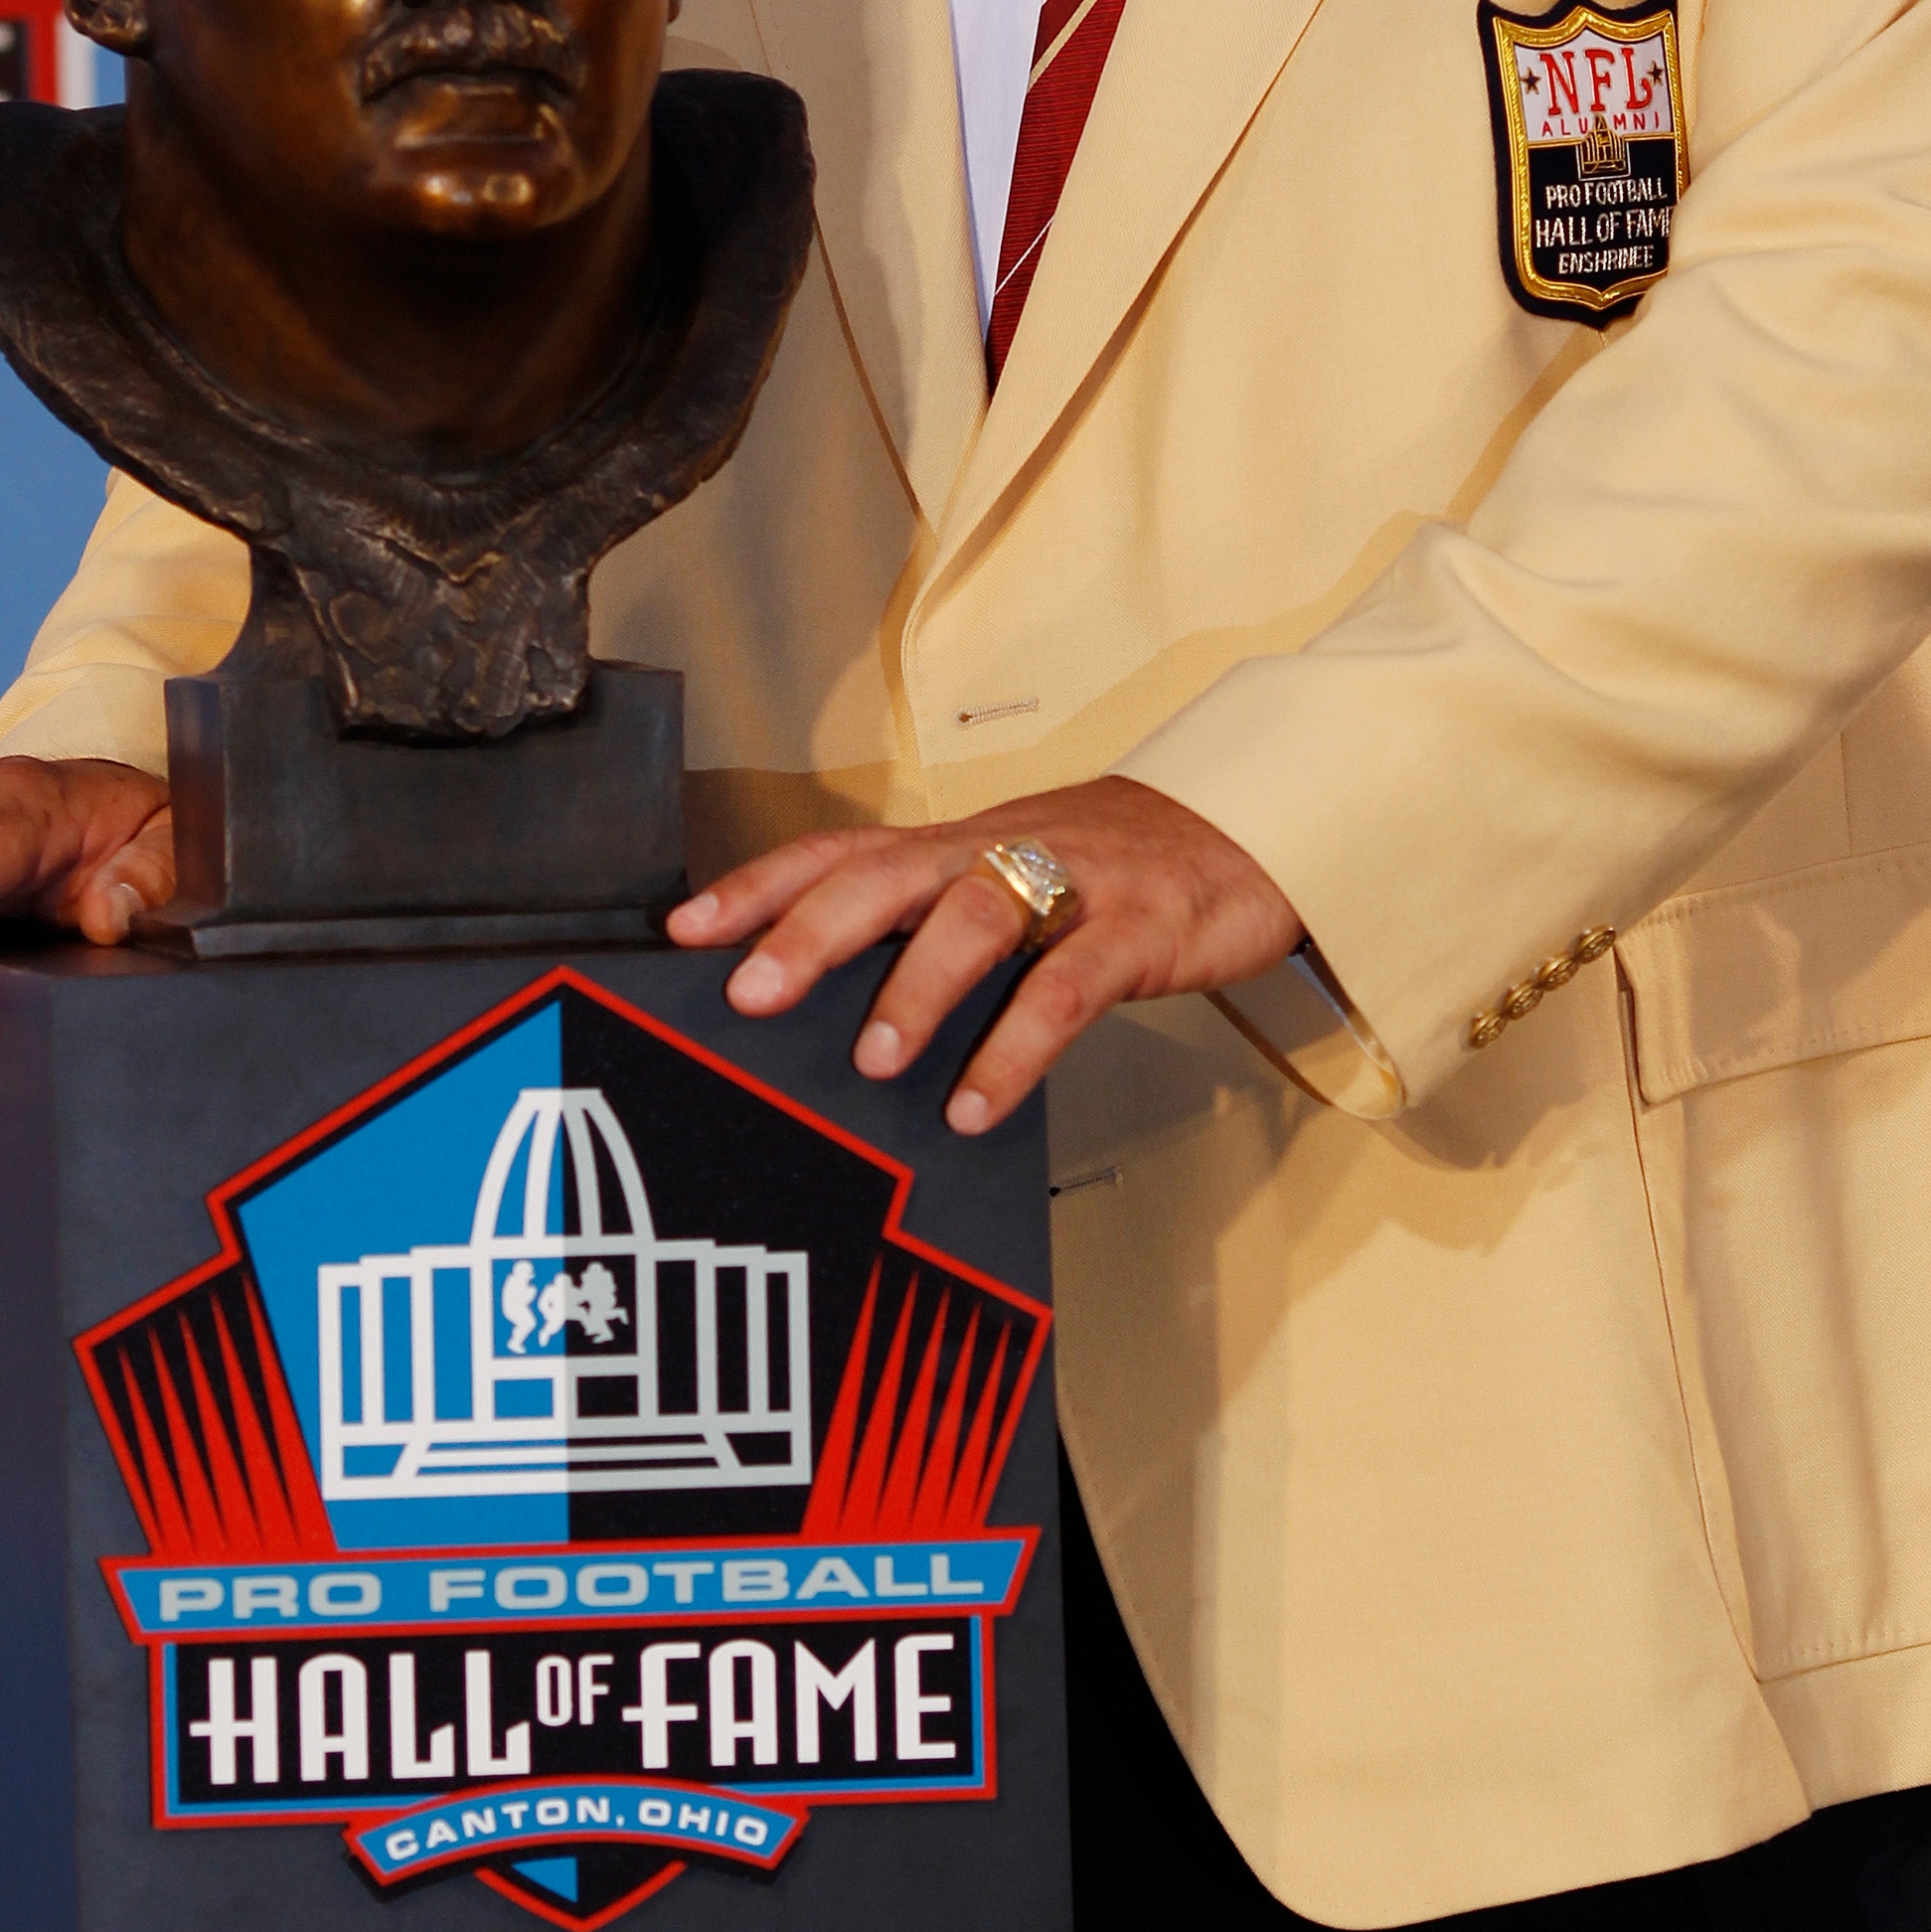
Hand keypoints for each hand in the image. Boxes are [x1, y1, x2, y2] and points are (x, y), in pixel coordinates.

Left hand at [664, 776, 1301, 1133]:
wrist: (1244, 830)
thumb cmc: (1110, 869)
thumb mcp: (1008, 880)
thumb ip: (931, 931)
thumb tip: (830, 1011)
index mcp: (955, 844)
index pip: (840, 849)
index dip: (760, 883)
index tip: (686, 930)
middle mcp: (998, 850)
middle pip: (888, 871)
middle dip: (812, 929)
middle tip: (752, 992)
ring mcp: (1071, 883)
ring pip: (978, 914)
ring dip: (919, 986)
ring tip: (876, 1059)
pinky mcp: (1138, 927)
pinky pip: (1070, 987)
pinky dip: (1019, 1046)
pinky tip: (980, 1102)